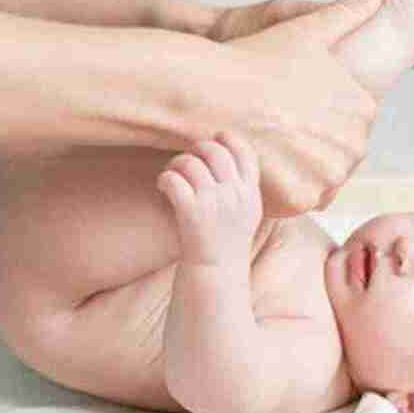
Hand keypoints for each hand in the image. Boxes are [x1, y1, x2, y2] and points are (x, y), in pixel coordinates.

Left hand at [156, 131, 261, 266]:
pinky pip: (173, 179)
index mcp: (250, 193)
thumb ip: (242, 186)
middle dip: (197, 149)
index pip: (245, 152)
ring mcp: (214, 203)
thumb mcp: (247, 212)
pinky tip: (163, 187)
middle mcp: (235, 195)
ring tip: (173, 175)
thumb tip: (227, 151)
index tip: (215, 139)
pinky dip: (165, 179)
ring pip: (190, 162)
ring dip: (177, 164)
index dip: (228, 139)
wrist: (216, 273)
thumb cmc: (227, 240)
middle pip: (214, 151)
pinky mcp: (191, 212)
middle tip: (187, 160)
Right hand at [214, 0, 388, 216]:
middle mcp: (355, 144)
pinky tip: (262, 166)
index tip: (289, 107)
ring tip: (267, 147)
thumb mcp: (310, 28)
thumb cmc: (258, 59)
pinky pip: (297, 200)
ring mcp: (330, 175)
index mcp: (363, 107)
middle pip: (334, 156)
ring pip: (318, 180)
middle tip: (274, 130)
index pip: (348, 125)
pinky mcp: (303, 200)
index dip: (315, 118)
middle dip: (309, 148)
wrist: (211, 94)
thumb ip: (352, 9)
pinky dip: (282, 191)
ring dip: (297, 171)